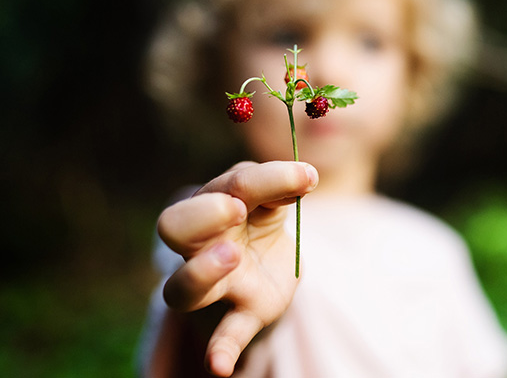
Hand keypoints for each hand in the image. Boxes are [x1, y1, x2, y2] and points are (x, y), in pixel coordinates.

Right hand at [156, 161, 318, 375]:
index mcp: (212, 205)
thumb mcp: (271, 197)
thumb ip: (280, 186)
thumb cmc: (258, 220)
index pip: (224, 185)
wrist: (266, 265)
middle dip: (203, 216)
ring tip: (231, 257)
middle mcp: (200, 245)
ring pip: (182, 287)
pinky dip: (218, 351)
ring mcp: (215, 285)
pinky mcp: (239, 315)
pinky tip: (219, 367)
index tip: (301, 178)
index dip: (256, 180)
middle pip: (174, 227)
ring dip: (201, 272)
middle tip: (236, 209)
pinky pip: (221, 335)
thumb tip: (304, 176)